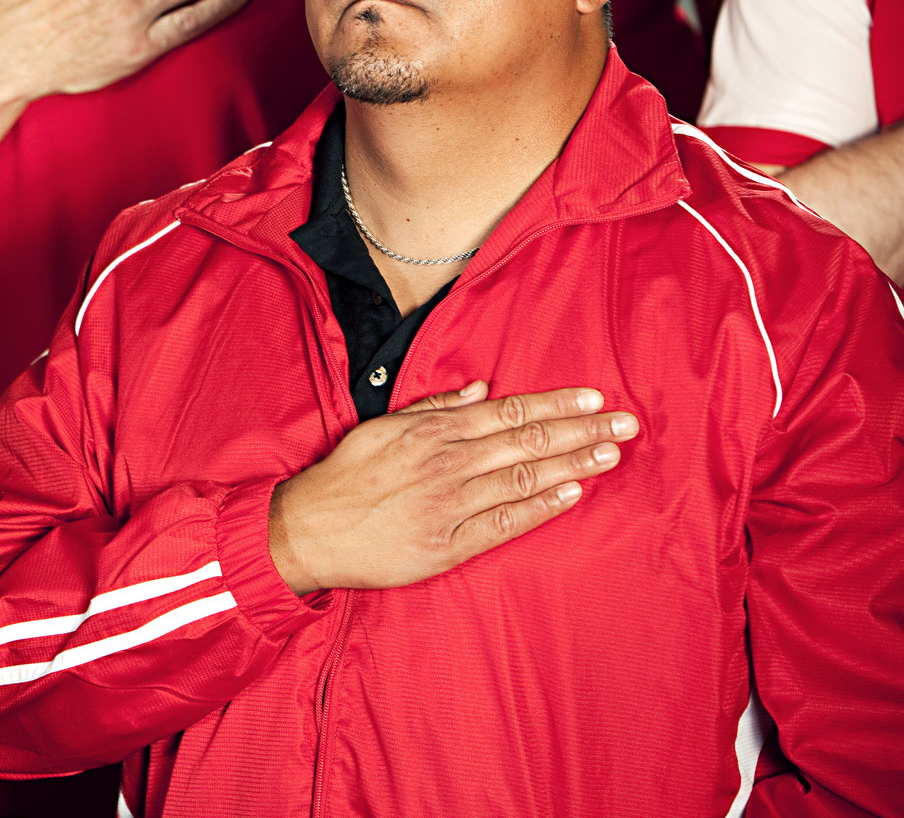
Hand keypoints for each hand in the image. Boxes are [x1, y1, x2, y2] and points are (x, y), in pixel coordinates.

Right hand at [269, 382, 637, 594]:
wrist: (307, 530)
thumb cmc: (344, 477)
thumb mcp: (383, 427)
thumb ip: (434, 406)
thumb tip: (483, 388)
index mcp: (431, 432)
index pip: (508, 412)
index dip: (555, 404)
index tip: (593, 397)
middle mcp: (446, 464)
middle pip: (527, 441)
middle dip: (581, 429)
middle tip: (625, 423)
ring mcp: (449, 506)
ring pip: (523, 479)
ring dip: (572, 464)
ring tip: (611, 453)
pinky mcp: (448, 545)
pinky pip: (505, 523)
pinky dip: (542, 507)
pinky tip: (574, 494)